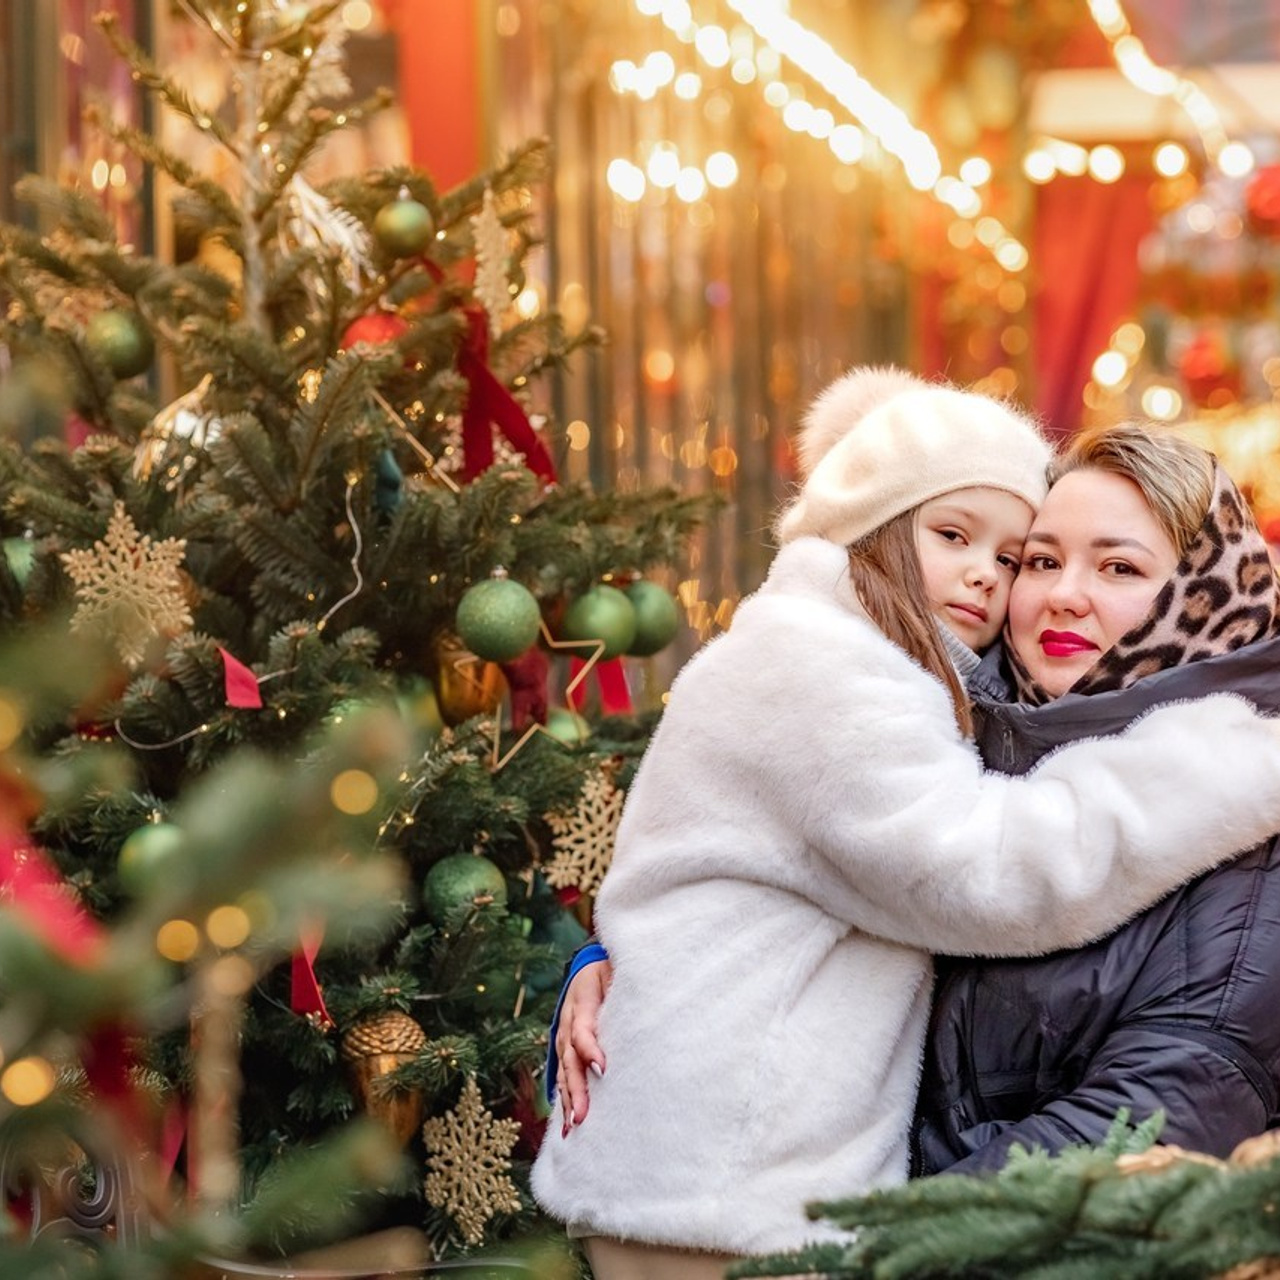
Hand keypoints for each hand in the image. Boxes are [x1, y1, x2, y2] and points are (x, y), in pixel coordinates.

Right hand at [557, 958, 611, 1132]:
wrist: (590, 965)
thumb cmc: (613, 969)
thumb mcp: (617, 969)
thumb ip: (627, 985)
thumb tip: (651, 998)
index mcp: (581, 1000)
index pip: (581, 1029)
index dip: (590, 1048)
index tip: (603, 1069)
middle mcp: (568, 1020)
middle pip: (569, 1058)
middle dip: (576, 1088)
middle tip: (582, 1116)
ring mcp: (564, 1035)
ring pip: (563, 1070)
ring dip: (568, 1098)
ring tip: (573, 1125)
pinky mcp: (566, 1048)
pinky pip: (563, 1074)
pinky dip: (565, 1098)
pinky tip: (567, 1123)